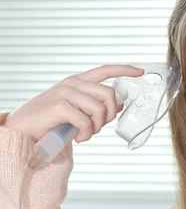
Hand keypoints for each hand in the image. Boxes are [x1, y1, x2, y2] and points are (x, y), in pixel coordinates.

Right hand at [3, 64, 142, 142]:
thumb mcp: (75, 110)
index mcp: (77, 81)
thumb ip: (95, 106)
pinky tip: (77, 138)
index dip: (124, 69)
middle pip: (109, 94)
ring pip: (100, 109)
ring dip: (97, 128)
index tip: (140, 71)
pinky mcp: (60, 106)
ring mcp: (66, 93)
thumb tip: (119, 106)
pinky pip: (87, 122)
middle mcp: (72, 83)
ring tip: (85, 134)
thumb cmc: (50, 120)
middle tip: (99, 127)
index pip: (105, 70)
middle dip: (110, 114)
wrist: (23, 128)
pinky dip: (86, 135)